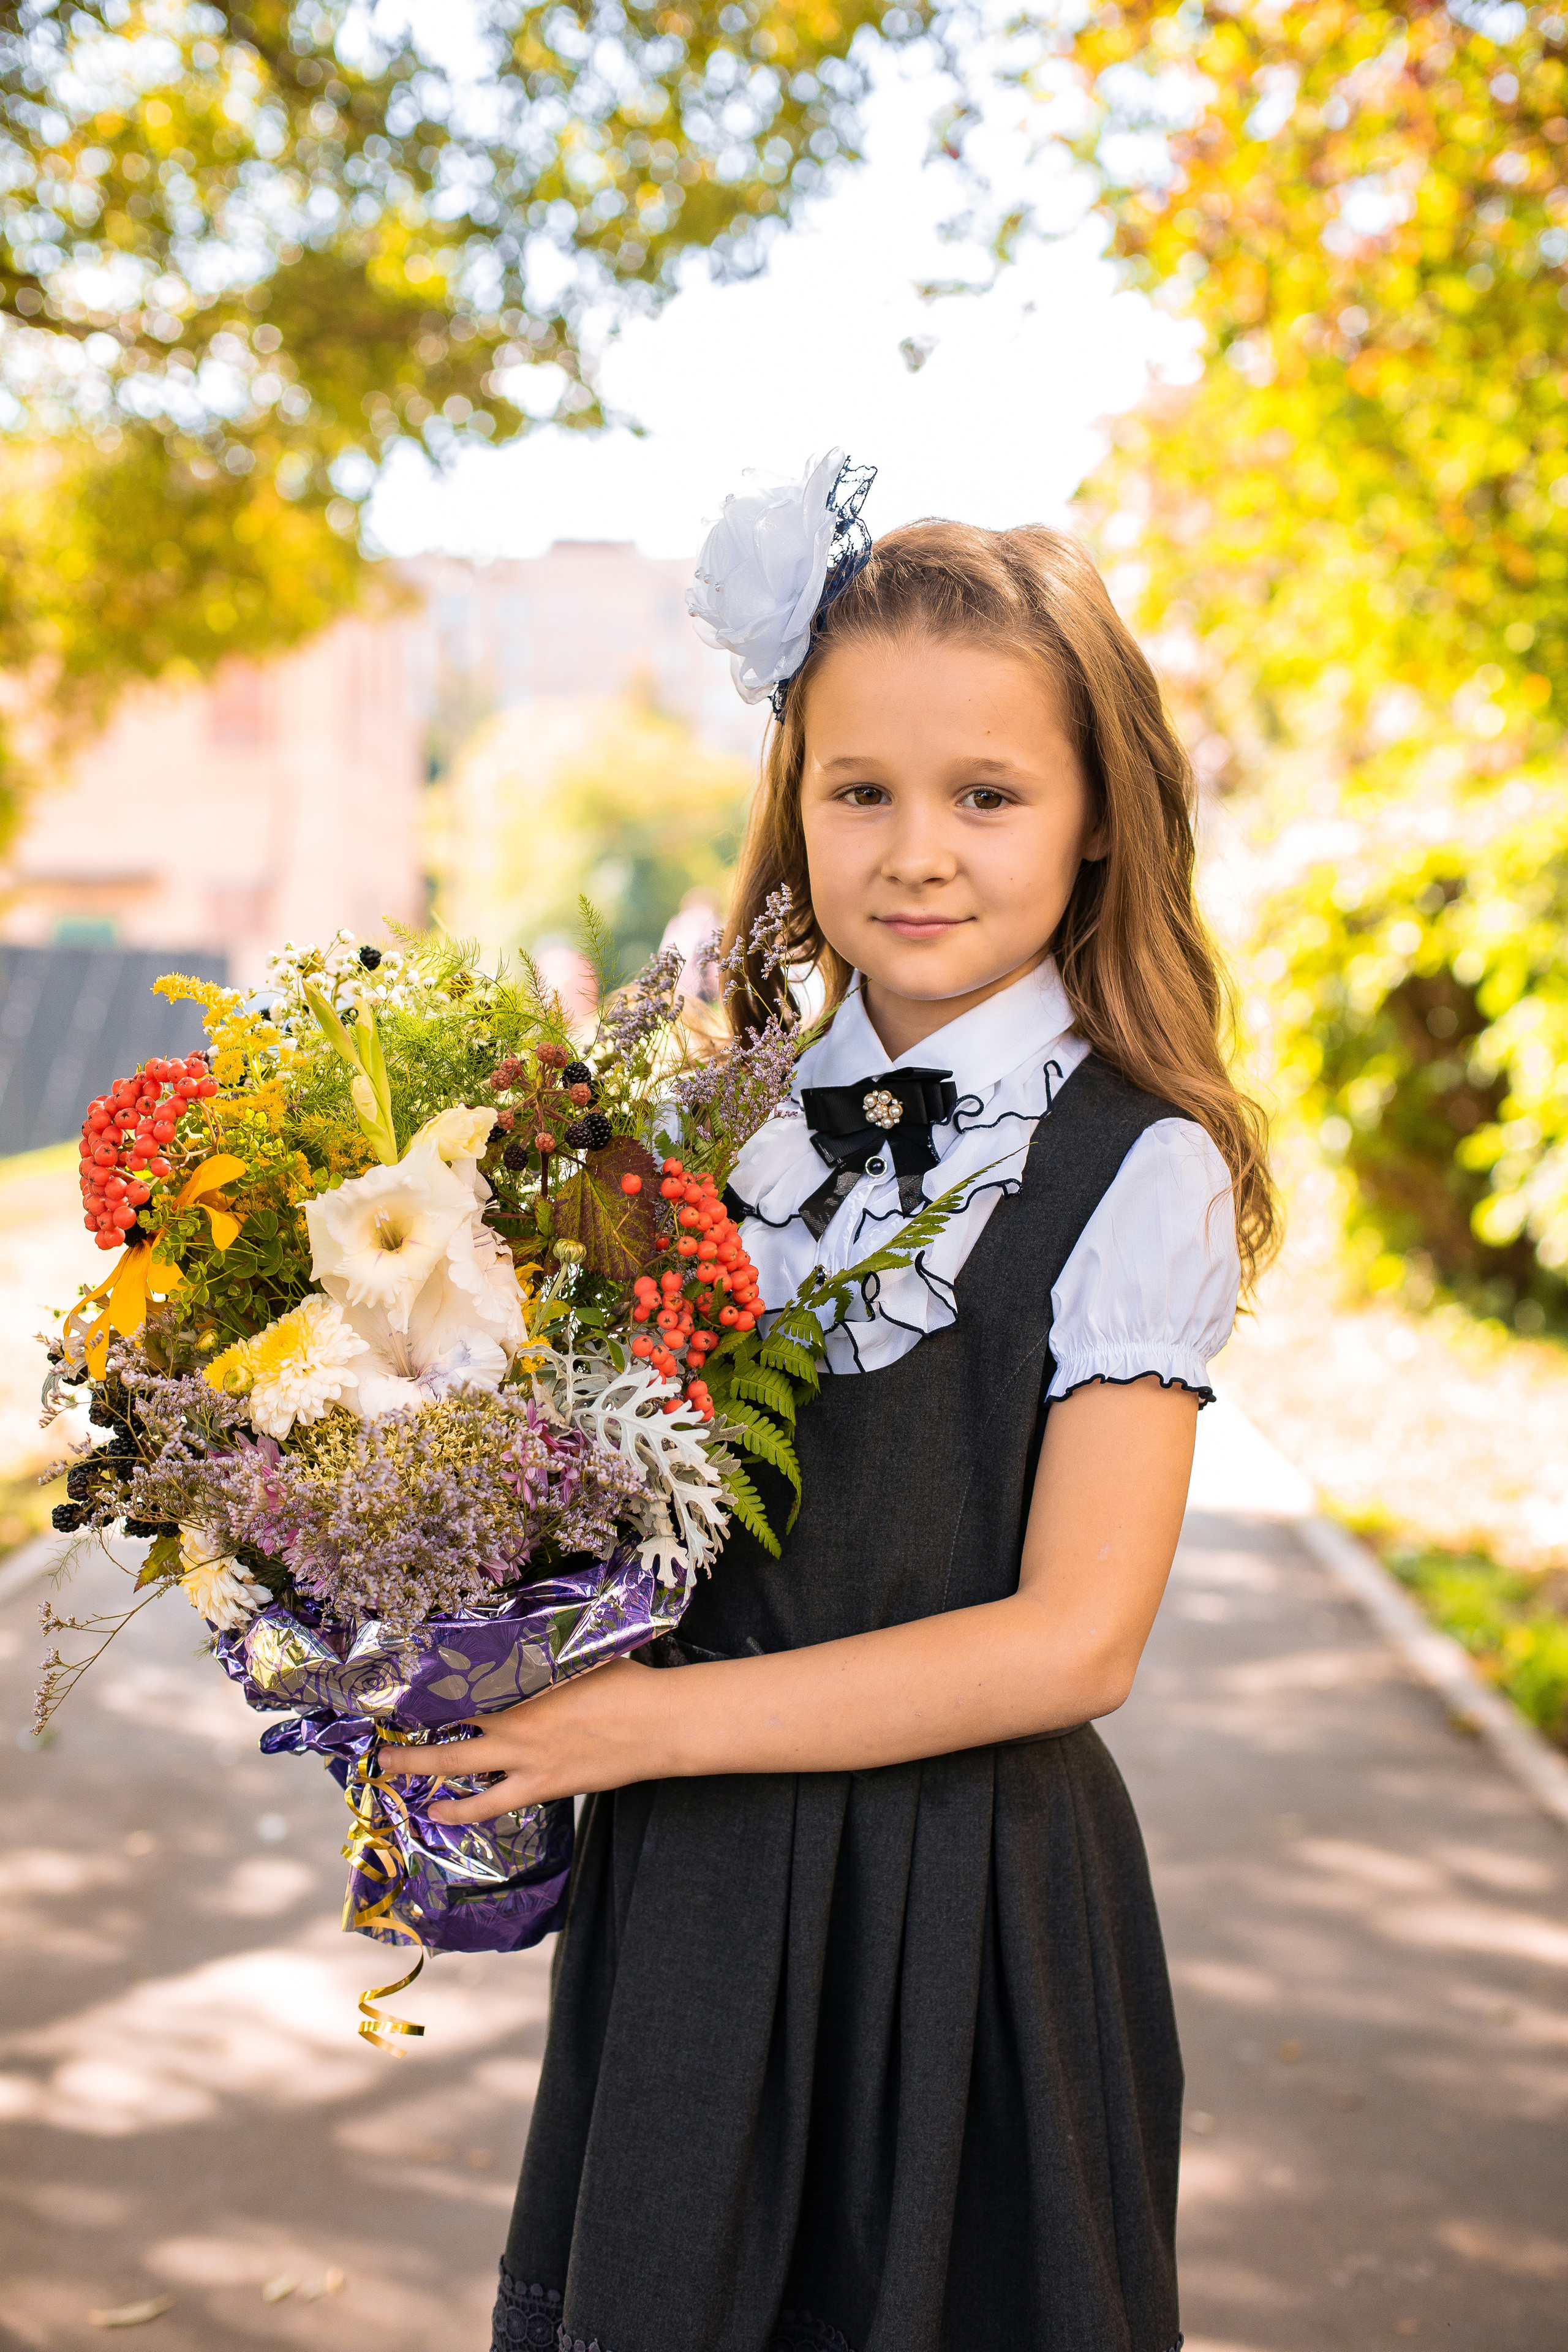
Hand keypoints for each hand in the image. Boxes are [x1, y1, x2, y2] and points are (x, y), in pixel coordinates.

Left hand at [374, 1656, 671, 1825]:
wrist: (655, 1724)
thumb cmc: (624, 1684)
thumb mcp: (581, 1659)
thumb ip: (547, 1657)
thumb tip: (528, 1639)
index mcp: (522, 1687)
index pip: (462, 1686)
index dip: (427, 1689)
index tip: (400, 1686)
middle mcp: (514, 1724)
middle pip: (448, 1731)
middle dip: (410, 1740)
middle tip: (380, 1745)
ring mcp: (526, 1759)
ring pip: (460, 1769)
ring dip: (422, 1772)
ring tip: (391, 1774)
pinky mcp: (543, 1785)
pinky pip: (492, 1804)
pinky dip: (463, 1810)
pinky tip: (443, 1814)